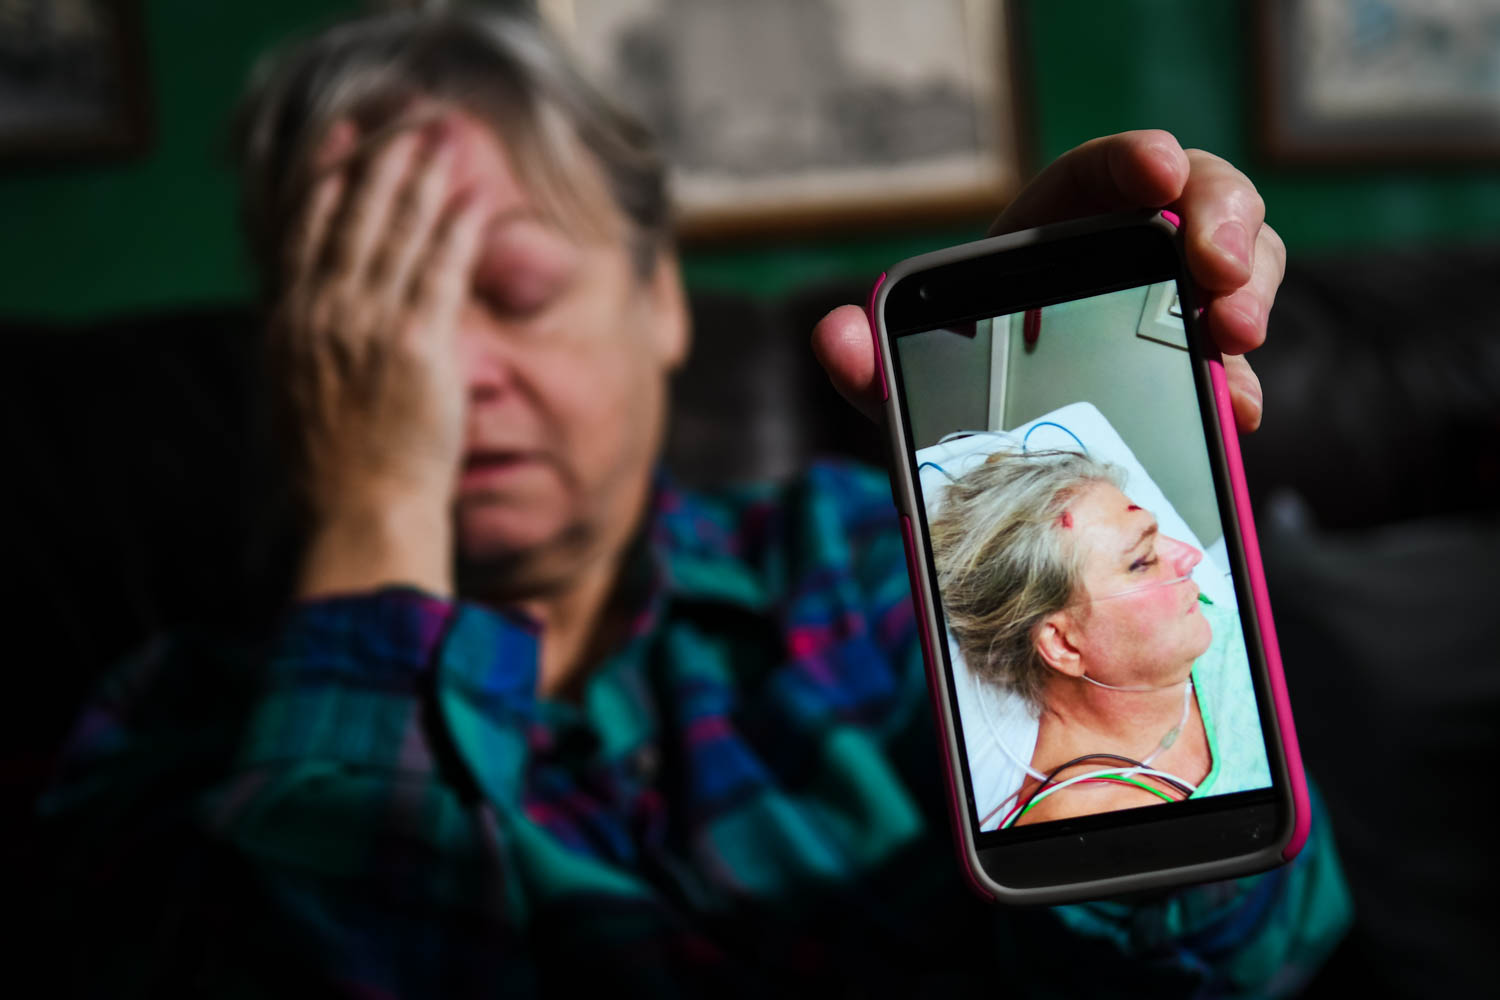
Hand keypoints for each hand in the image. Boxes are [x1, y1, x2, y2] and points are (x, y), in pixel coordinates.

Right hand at [271, 115, 490, 597]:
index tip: (340, 143)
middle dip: (378, 164)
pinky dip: (457, 229)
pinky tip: (473, 200)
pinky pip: (441, 270)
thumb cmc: (335, 477)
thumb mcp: (296, 404)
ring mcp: (368, 327)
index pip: (304, 234)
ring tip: (442, 143)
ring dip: (422, 181)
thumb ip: (303, 355)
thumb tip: (304, 332)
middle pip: (351, 220)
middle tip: (401, 124)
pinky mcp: (418, 344)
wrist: (360, 515)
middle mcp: (323, 316)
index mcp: (289, 328)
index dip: (325, 182)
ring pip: (397, 234)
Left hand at [812, 130, 1279, 431]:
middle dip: (1223, 225)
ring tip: (1235, 341)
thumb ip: (871, 359)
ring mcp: (1174, 305)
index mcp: (1057, 230)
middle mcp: (1127, 253)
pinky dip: (1241, 380)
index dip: (1137, 160)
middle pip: (1199, 202)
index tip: (1158, 172)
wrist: (995, 441)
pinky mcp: (1197, 362)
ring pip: (1243, 264)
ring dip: (1251, 293)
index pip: (1104, 171)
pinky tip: (1234, 410)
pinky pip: (1236, 355)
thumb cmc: (955, 385)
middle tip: (1218, 278)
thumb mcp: (910, 378)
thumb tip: (835, 334)